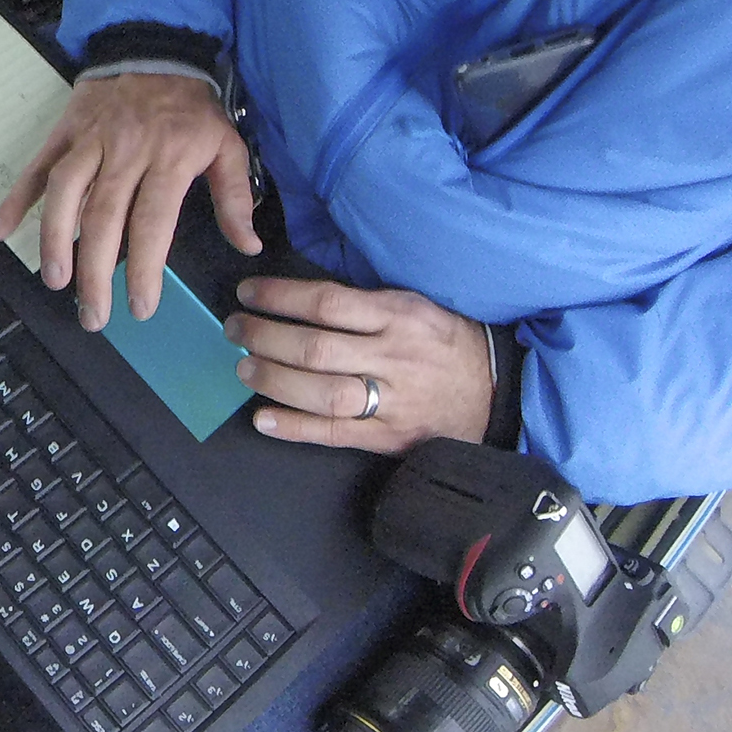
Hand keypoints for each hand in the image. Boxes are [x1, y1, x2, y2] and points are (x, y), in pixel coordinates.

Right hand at [0, 68, 261, 330]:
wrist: (154, 48)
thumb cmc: (191, 107)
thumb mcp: (227, 144)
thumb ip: (236, 197)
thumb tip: (248, 246)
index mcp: (168, 158)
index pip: (152, 221)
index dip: (143, 267)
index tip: (140, 307)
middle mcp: (124, 151)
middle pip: (104, 216)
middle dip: (95, 271)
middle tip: (93, 315)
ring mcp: (89, 141)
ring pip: (65, 191)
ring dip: (55, 238)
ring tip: (54, 279)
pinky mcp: (64, 132)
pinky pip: (37, 166)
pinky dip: (16, 198)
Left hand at [226, 275, 490, 453]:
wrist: (496, 391)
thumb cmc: (445, 340)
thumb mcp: (414, 304)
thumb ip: (364, 302)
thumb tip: (300, 297)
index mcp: (398, 316)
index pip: (326, 302)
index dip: (280, 297)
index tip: (248, 293)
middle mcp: (393, 358)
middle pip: (315, 348)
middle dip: (265, 337)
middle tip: (235, 330)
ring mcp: (392, 402)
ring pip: (321, 393)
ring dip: (274, 380)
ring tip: (244, 367)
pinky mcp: (389, 438)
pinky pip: (334, 433)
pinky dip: (294, 427)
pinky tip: (262, 418)